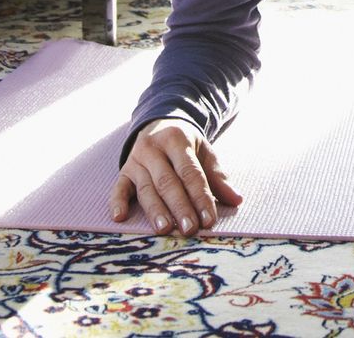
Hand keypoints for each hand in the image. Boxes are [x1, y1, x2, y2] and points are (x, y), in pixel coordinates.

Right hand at [111, 116, 242, 235]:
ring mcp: (136, 160)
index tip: (209, 220)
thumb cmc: (185, 145)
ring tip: (164, 229)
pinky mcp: (123, 171)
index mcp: (177, 140)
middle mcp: (153, 149)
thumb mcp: (204, 152)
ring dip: (155, 210)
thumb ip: (217, 176)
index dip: (200, 197)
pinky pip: (118, 187)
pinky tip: (120, 217)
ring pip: (145, 188)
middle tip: (190, 229)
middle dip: (180, 207)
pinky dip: (117, 202)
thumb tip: (236, 200)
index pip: (190, 172)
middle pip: (167, 182)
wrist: (159, 124)